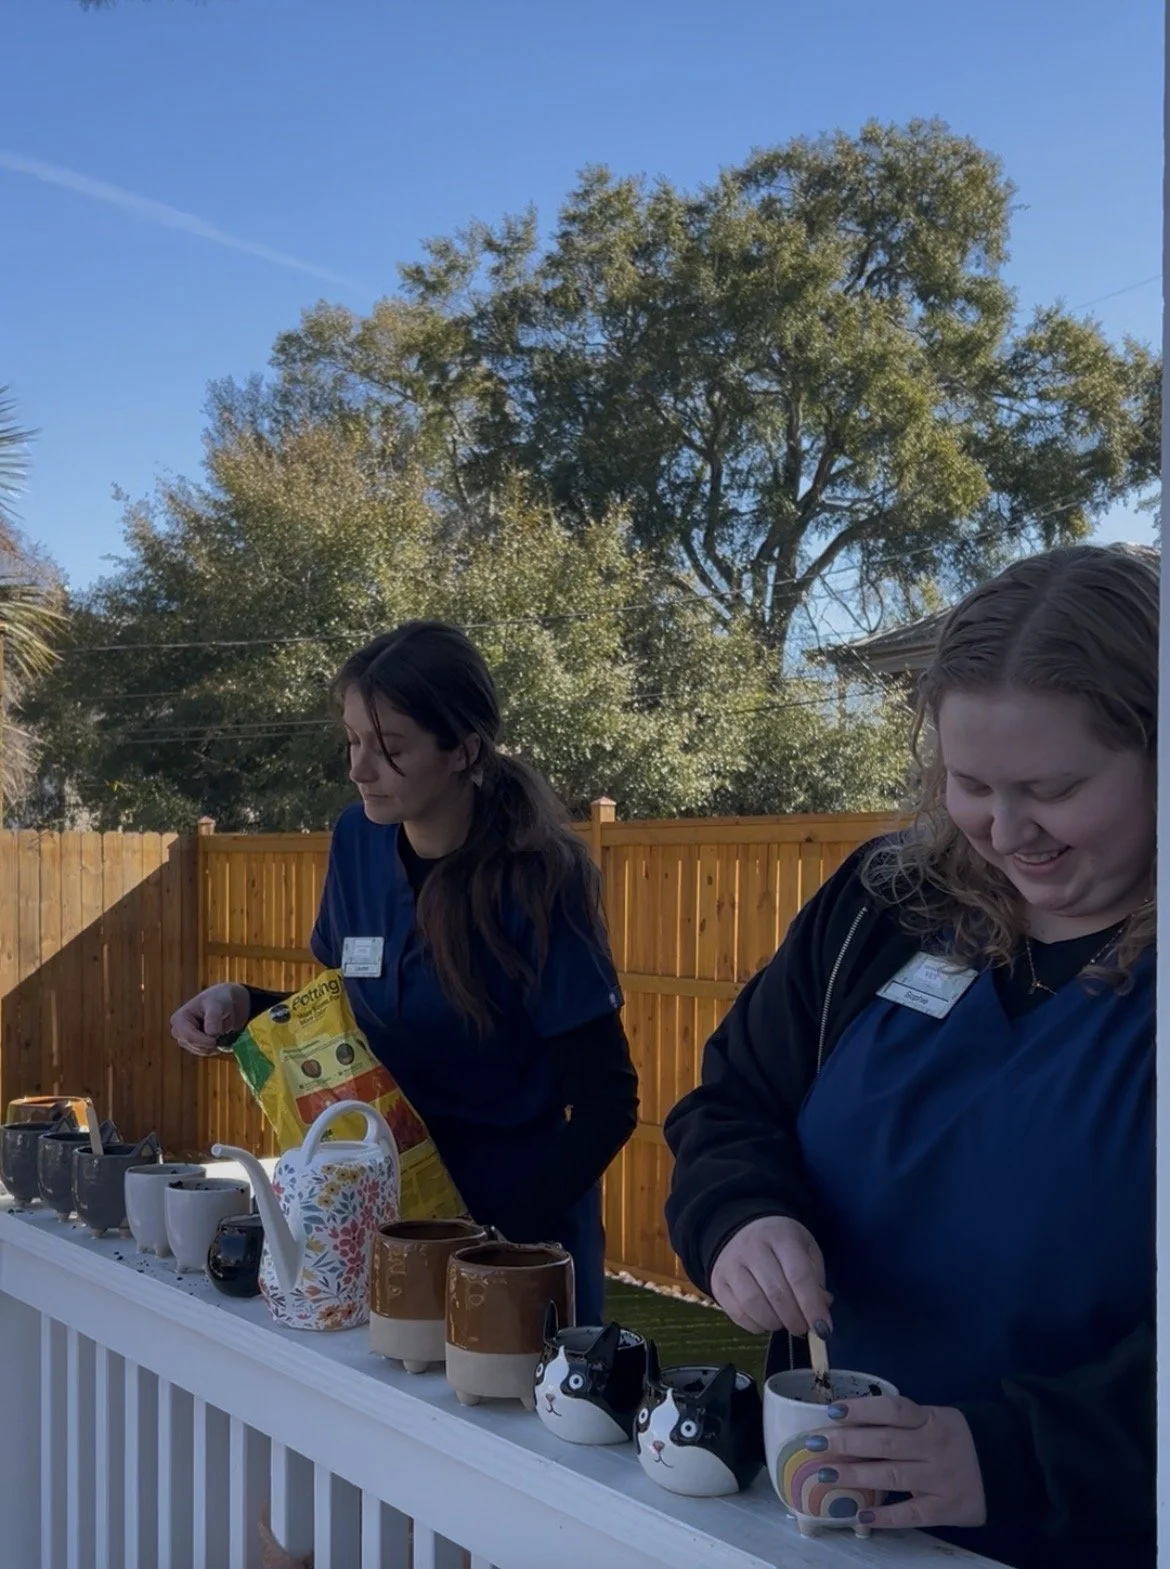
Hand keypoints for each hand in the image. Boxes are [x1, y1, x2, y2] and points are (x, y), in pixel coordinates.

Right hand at [169, 983, 249, 1056]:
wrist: (227, 1003)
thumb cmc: (219, 1000)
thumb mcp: (217, 1004)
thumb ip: (213, 1018)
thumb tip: (212, 1034)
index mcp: (179, 1019)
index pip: (188, 1036)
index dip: (203, 1041)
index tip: (217, 1040)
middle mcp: (179, 1031)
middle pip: (194, 1046)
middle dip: (210, 1044)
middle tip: (225, 1037)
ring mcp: (187, 1040)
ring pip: (201, 1051)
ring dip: (215, 1046)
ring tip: (225, 1034)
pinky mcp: (196, 1046)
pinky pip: (207, 1052)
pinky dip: (217, 1048)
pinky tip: (224, 1038)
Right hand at [710, 1215, 831, 1336]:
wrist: (742, 1228)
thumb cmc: (781, 1242)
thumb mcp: (805, 1249)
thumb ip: (816, 1281)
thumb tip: (819, 1316)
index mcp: (780, 1236)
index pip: (799, 1275)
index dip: (812, 1307)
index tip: (824, 1329)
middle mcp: (752, 1247)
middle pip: (776, 1294)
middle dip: (795, 1320)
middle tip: (804, 1328)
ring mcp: (731, 1264)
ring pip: (754, 1305)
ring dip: (775, 1324)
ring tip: (785, 1322)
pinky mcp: (718, 1282)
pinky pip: (738, 1314)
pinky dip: (756, 1326)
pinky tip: (766, 1320)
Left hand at [806, 1396, 985, 1530]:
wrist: (1004, 1464)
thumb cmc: (954, 1438)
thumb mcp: (933, 1419)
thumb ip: (900, 1422)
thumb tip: (847, 1424)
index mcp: (930, 1419)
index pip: (892, 1410)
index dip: (861, 1409)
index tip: (832, 1412)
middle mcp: (934, 1446)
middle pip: (885, 1442)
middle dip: (846, 1443)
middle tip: (813, 1445)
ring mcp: (940, 1479)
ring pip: (892, 1475)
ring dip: (855, 1475)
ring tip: (824, 1476)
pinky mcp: (946, 1508)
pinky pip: (911, 1514)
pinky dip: (885, 1516)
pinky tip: (861, 1515)